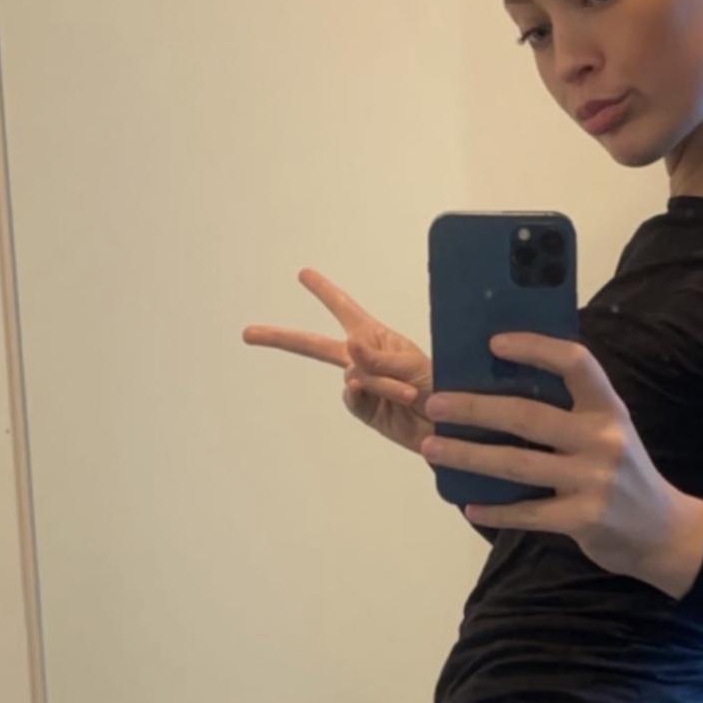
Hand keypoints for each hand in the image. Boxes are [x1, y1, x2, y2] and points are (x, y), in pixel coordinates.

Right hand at [242, 268, 432, 453]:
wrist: (453, 427)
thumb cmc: (443, 385)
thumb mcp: (413, 364)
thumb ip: (377, 358)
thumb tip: (347, 351)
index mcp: (377, 338)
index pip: (344, 310)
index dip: (324, 292)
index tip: (302, 274)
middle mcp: (365, 359)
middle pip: (315, 346)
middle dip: (283, 338)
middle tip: (248, 333)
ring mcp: (363, 386)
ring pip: (351, 377)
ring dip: (380, 383)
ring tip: (410, 392)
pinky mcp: (365, 410)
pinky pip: (353, 399)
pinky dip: (367, 396)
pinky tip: (381, 398)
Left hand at [421, 333, 702, 597]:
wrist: (663, 531)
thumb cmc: (623, 473)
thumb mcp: (609, 433)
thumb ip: (570, 413)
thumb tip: (499, 389)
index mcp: (608, 408)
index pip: (575, 363)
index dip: (535, 348)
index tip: (494, 343)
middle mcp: (603, 439)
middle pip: (527, 415)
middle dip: (474, 408)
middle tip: (435, 404)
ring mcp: (593, 480)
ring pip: (516, 464)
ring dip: (467, 455)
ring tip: (432, 448)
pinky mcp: (583, 518)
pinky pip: (527, 513)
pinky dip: (494, 510)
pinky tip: (468, 506)